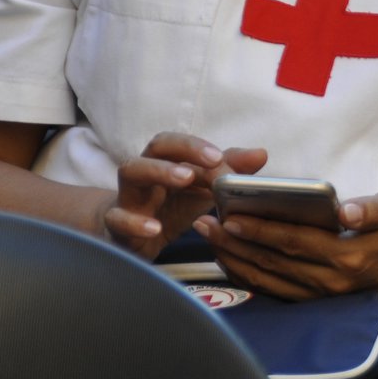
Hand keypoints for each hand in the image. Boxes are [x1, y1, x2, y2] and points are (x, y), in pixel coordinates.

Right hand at [104, 133, 266, 260]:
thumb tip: (261, 153)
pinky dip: (135, 223)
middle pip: (151, 150)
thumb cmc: (172, 204)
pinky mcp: (117, 225)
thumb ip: (229, 170)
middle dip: (181, 150)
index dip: (194, 146)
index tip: (219, 157)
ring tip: (185, 180)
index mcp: (164, 161)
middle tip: (208, 163)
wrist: (134, 235)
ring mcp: (127, 196)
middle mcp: (144, 173)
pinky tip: (155, 228)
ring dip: (158, 173)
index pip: (173, 143)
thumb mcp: (203, 189)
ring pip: (130, 173)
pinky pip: (118, 219)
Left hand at [193, 190, 377, 300]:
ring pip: (269, 278)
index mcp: (348, 256)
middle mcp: (330, 280)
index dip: (262, 229)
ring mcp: (320, 294)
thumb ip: (373, 209)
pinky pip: (274, 290)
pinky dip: (248, 276)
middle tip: (206, 223)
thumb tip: (346, 210)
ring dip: (236, 259)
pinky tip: (230, 259)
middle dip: (237, 241)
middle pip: (274, 260)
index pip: (295, 240)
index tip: (232, 215)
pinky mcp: (315, 299)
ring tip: (210, 237)